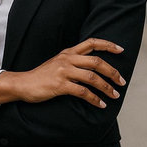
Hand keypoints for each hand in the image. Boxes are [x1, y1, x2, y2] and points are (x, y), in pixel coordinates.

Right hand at [0, 38, 125, 107]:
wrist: (24, 83)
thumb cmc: (43, 75)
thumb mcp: (58, 62)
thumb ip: (73, 61)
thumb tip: (92, 67)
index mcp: (68, 52)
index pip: (91, 42)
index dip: (107, 45)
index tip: (120, 49)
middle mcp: (67, 59)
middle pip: (96, 61)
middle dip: (112, 72)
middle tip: (122, 81)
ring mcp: (64, 71)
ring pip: (92, 77)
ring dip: (106, 87)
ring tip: (114, 95)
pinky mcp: (60, 85)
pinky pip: (83, 92)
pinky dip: (94, 99)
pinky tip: (100, 104)